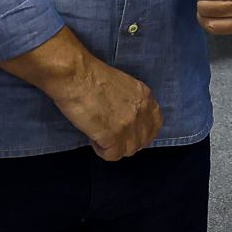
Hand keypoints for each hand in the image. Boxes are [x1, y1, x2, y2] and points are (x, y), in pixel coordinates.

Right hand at [46, 58, 162, 160]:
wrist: (76, 76)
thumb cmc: (91, 76)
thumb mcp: (122, 85)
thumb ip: (130, 101)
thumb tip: (125, 117)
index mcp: (145, 97)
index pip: (155, 123)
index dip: (142, 132)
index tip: (128, 133)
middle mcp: (142, 112)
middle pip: (142, 140)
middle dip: (126, 142)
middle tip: (109, 135)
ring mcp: (129, 125)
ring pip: (129, 150)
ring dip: (114, 146)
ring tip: (99, 134)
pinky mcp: (114, 136)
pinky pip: (113, 155)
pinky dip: (102, 151)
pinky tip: (93, 139)